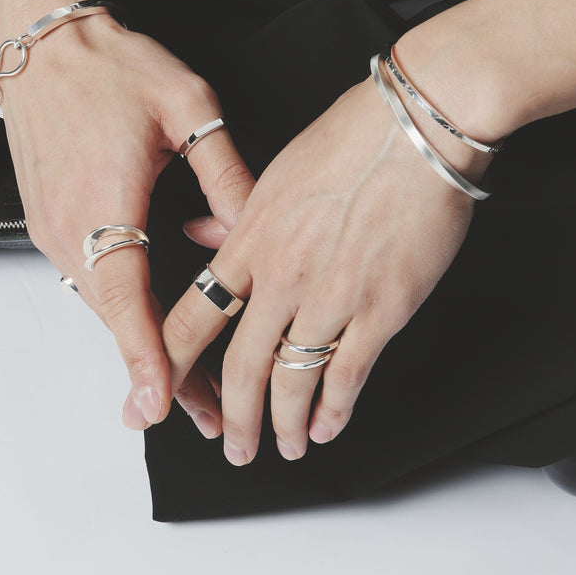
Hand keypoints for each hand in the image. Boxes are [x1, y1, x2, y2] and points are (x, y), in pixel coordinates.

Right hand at [0, 0, 258, 436]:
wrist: (38, 42)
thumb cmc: (107, 65)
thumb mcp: (187, 105)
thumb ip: (226, 171)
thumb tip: (257, 227)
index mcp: (105, 201)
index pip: (128, 299)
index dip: (147, 357)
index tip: (160, 405)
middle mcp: (68, 227)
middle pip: (117, 321)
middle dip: (162, 373)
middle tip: (206, 414)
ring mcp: (52, 230)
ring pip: (102, 308)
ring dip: (142, 346)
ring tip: (189, 385)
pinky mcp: (48, 226)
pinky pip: (90, 284)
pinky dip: (122, 314)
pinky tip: (154, 327)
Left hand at [161, 69, 490, 463]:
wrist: (418, 126)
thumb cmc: (354, 135)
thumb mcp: (278, 169)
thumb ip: (237, 214)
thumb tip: (202, 236)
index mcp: (250, 237)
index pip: (194, 314)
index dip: (171, 362)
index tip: (157, 393)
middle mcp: (282, 274)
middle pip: (240, 364)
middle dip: (231, 415)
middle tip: (230, 445)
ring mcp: (332, 295)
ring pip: (291, 380)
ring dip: (282, 424)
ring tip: (282, 448)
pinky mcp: (382, 308)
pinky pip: (348, 374)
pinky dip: (334, 409)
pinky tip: (328, 426)